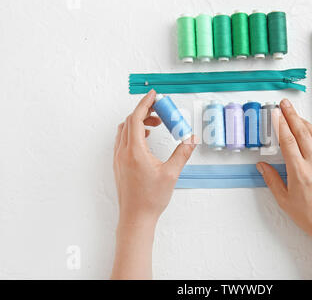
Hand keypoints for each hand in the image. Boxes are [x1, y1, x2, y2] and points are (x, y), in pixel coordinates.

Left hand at [111, 90, 195, 278]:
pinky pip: (123, 140)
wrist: (135, 218)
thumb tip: (191, 140)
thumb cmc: (151, 199)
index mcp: (134, 151)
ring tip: (156, 125)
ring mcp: (118, 158)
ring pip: (125, 130)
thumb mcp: (171, 174)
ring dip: (139, 122)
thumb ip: (182, 153)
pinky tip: (147, 140)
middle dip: (144, 111)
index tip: (154, 95)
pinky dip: (134, 133)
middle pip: (130, 121)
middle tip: (160, 111)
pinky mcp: (119, 165)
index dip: (145, 103)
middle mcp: (123, 152)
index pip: (136, 118)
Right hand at [257, 99, 311, 278]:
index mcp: (299, 172)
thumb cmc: (308, 216)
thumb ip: (272, 180)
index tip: (276, 114)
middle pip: (302, 133)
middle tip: (285, 104)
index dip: (281, 125)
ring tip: (296, 115)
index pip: (288, 141)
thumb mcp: (283, 200)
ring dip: (306, 123)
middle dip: (291, 116)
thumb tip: (262, 166)